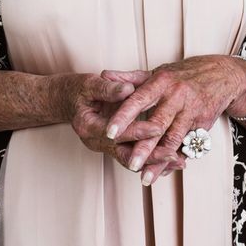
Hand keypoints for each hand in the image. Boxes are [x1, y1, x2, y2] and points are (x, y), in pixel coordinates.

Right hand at [65, 74, 186, 177]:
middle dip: (152, 157)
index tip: (158, 127)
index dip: (138, 131)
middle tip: (175, 156)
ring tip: (179, 161)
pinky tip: (170, 157)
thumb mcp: (89, 84)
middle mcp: (97, 142)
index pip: (117, 133)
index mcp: (89, 127)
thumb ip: (108, 88)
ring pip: (131, 159)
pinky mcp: (113, 146)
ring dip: (154, 162)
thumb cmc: (77, 90)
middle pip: (126, 154)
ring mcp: (105, 147)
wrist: (65, 100)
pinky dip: (150, 158)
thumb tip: (128, 89)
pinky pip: (132, 155)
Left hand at [101, 55, 245, 178]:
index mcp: (162, 82)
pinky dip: (174, 160)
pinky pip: (187, 146)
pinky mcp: (203, 124)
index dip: (124, 116)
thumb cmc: (183, 75)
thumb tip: (104, 75)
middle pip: (157, 124)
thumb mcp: (157, 72)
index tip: (109, 132)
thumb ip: (129, 79)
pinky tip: (163, 172)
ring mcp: (191, 111)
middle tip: (129, 163)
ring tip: (144, 177)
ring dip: (159, 160)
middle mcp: (177, 96)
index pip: (139, 100)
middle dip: (143, 146)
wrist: (222, 75)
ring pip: (173, 139)